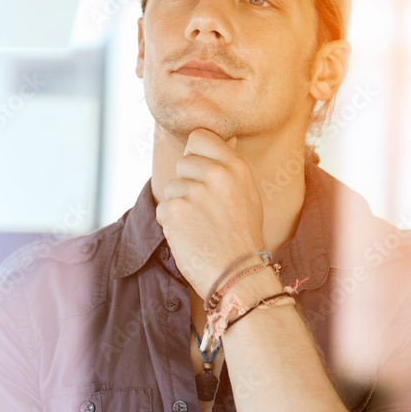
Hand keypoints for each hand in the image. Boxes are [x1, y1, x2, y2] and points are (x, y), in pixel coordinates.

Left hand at [155, 128, 266, 297]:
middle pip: (183, 161)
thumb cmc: (242, 236)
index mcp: (235, 166)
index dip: (196, 152)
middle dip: (187, 182)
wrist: (238, 275)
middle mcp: (215, 174)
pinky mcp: (174, 211)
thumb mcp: (247, 193)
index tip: (200, 169)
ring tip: (200, 225)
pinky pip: (163, 208)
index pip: (199, 136)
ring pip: (171, 186)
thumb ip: (228, 166)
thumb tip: (215, 140)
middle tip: (205, 209)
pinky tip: (191, 236)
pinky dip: (171, 223)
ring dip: (179, 205)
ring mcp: (193, 192)